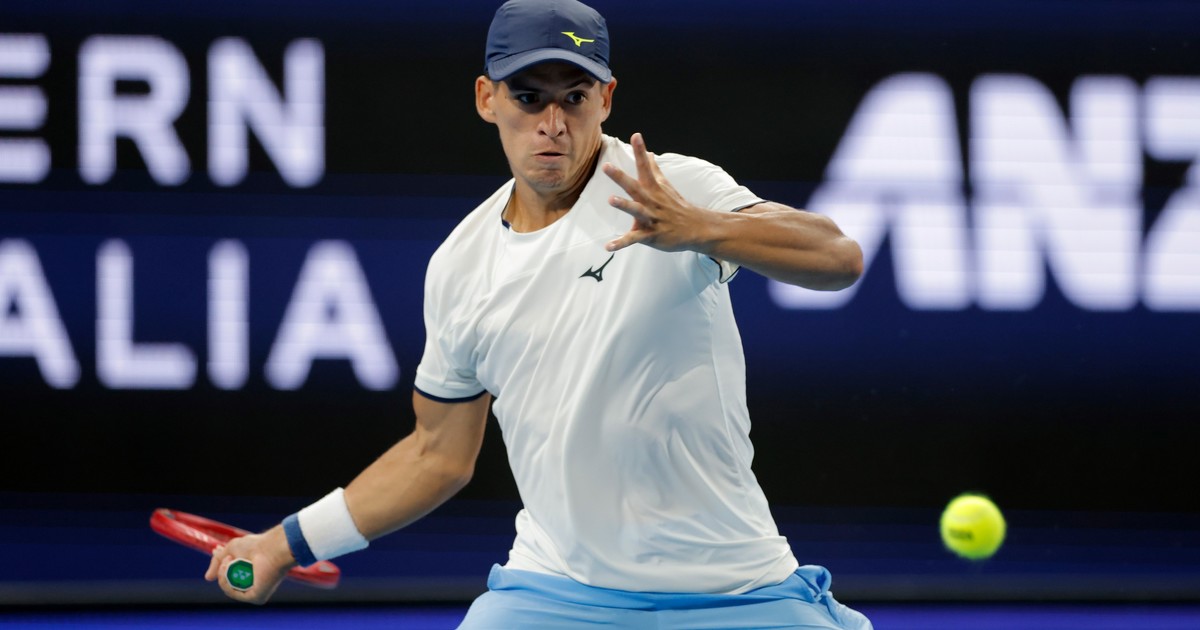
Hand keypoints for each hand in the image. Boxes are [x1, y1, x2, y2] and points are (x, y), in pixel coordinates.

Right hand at [204, 527, 294, 604]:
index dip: (222, 565)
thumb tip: (208, 578)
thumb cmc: (255, 546)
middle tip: (227, 556)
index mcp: (251, 572)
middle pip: (227, 583)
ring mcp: (255, 592)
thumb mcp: (230, 549)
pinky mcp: (257, 597)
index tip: (217, 550)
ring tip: (229, 559)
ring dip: (223, 574)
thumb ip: (217, 562)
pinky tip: (229, 568)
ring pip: (228, 589)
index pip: (231, 574)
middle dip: (222, 569)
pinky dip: (227, 582)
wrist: (270, 549)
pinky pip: (234, 594)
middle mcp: (254, 583)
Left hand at [601, 133, 715, 253]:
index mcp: (654, 189)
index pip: (645, 166)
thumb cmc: (677, 205)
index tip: (636, 135)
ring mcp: (651, 218)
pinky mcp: (651, 235)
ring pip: (636, 210)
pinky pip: (634, 239)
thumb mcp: (666, 186)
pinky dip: (621, 243)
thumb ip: (654, 170)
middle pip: (635, 186)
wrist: (696, 228)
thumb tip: (650, 153)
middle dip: (620, 177)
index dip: (640, 151)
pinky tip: (608, 246)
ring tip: (611, 199)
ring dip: (624, 205)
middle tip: (606, 166)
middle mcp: (651, 201)